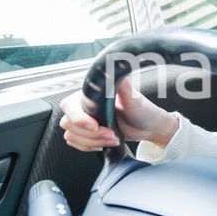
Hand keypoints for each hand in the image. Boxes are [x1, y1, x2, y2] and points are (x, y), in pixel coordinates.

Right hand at [58, 78, 178, 150]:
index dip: (79, 118)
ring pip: (71, 135)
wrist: (149, 127)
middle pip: (68, 123)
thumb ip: (123, 86)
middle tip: (111, 134)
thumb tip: (115, 68)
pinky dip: (89, 146)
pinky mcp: (87, 134)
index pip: (70, 105)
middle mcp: (84, 106)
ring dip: (92, 141)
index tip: (94, 125)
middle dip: (90, 133)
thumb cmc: (142, 110)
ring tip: (113, 139)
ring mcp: (84, 121)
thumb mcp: (134, 98)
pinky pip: (75, 143)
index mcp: (91, 95)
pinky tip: (104, 143)